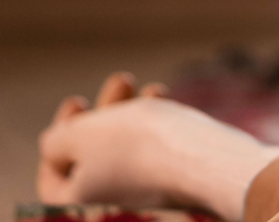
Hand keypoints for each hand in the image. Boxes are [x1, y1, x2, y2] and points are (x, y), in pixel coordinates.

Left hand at [38, 72, 278, 221]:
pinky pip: (160, 160)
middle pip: (95, 161)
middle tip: (121, 80)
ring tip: (153, 87)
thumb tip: (56, 146)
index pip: (54, 176)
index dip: (61, 133)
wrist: (214, 162)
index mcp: (79, 208)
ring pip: (131, 154)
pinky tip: (171, 104)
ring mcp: (149, 204)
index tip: (78, 99)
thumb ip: (57, 139)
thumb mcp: (80, 135)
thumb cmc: (141, 148)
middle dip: (104, 115)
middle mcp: (113, 211)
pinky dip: (159, 131)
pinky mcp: (180, 192)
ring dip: (135, 114)